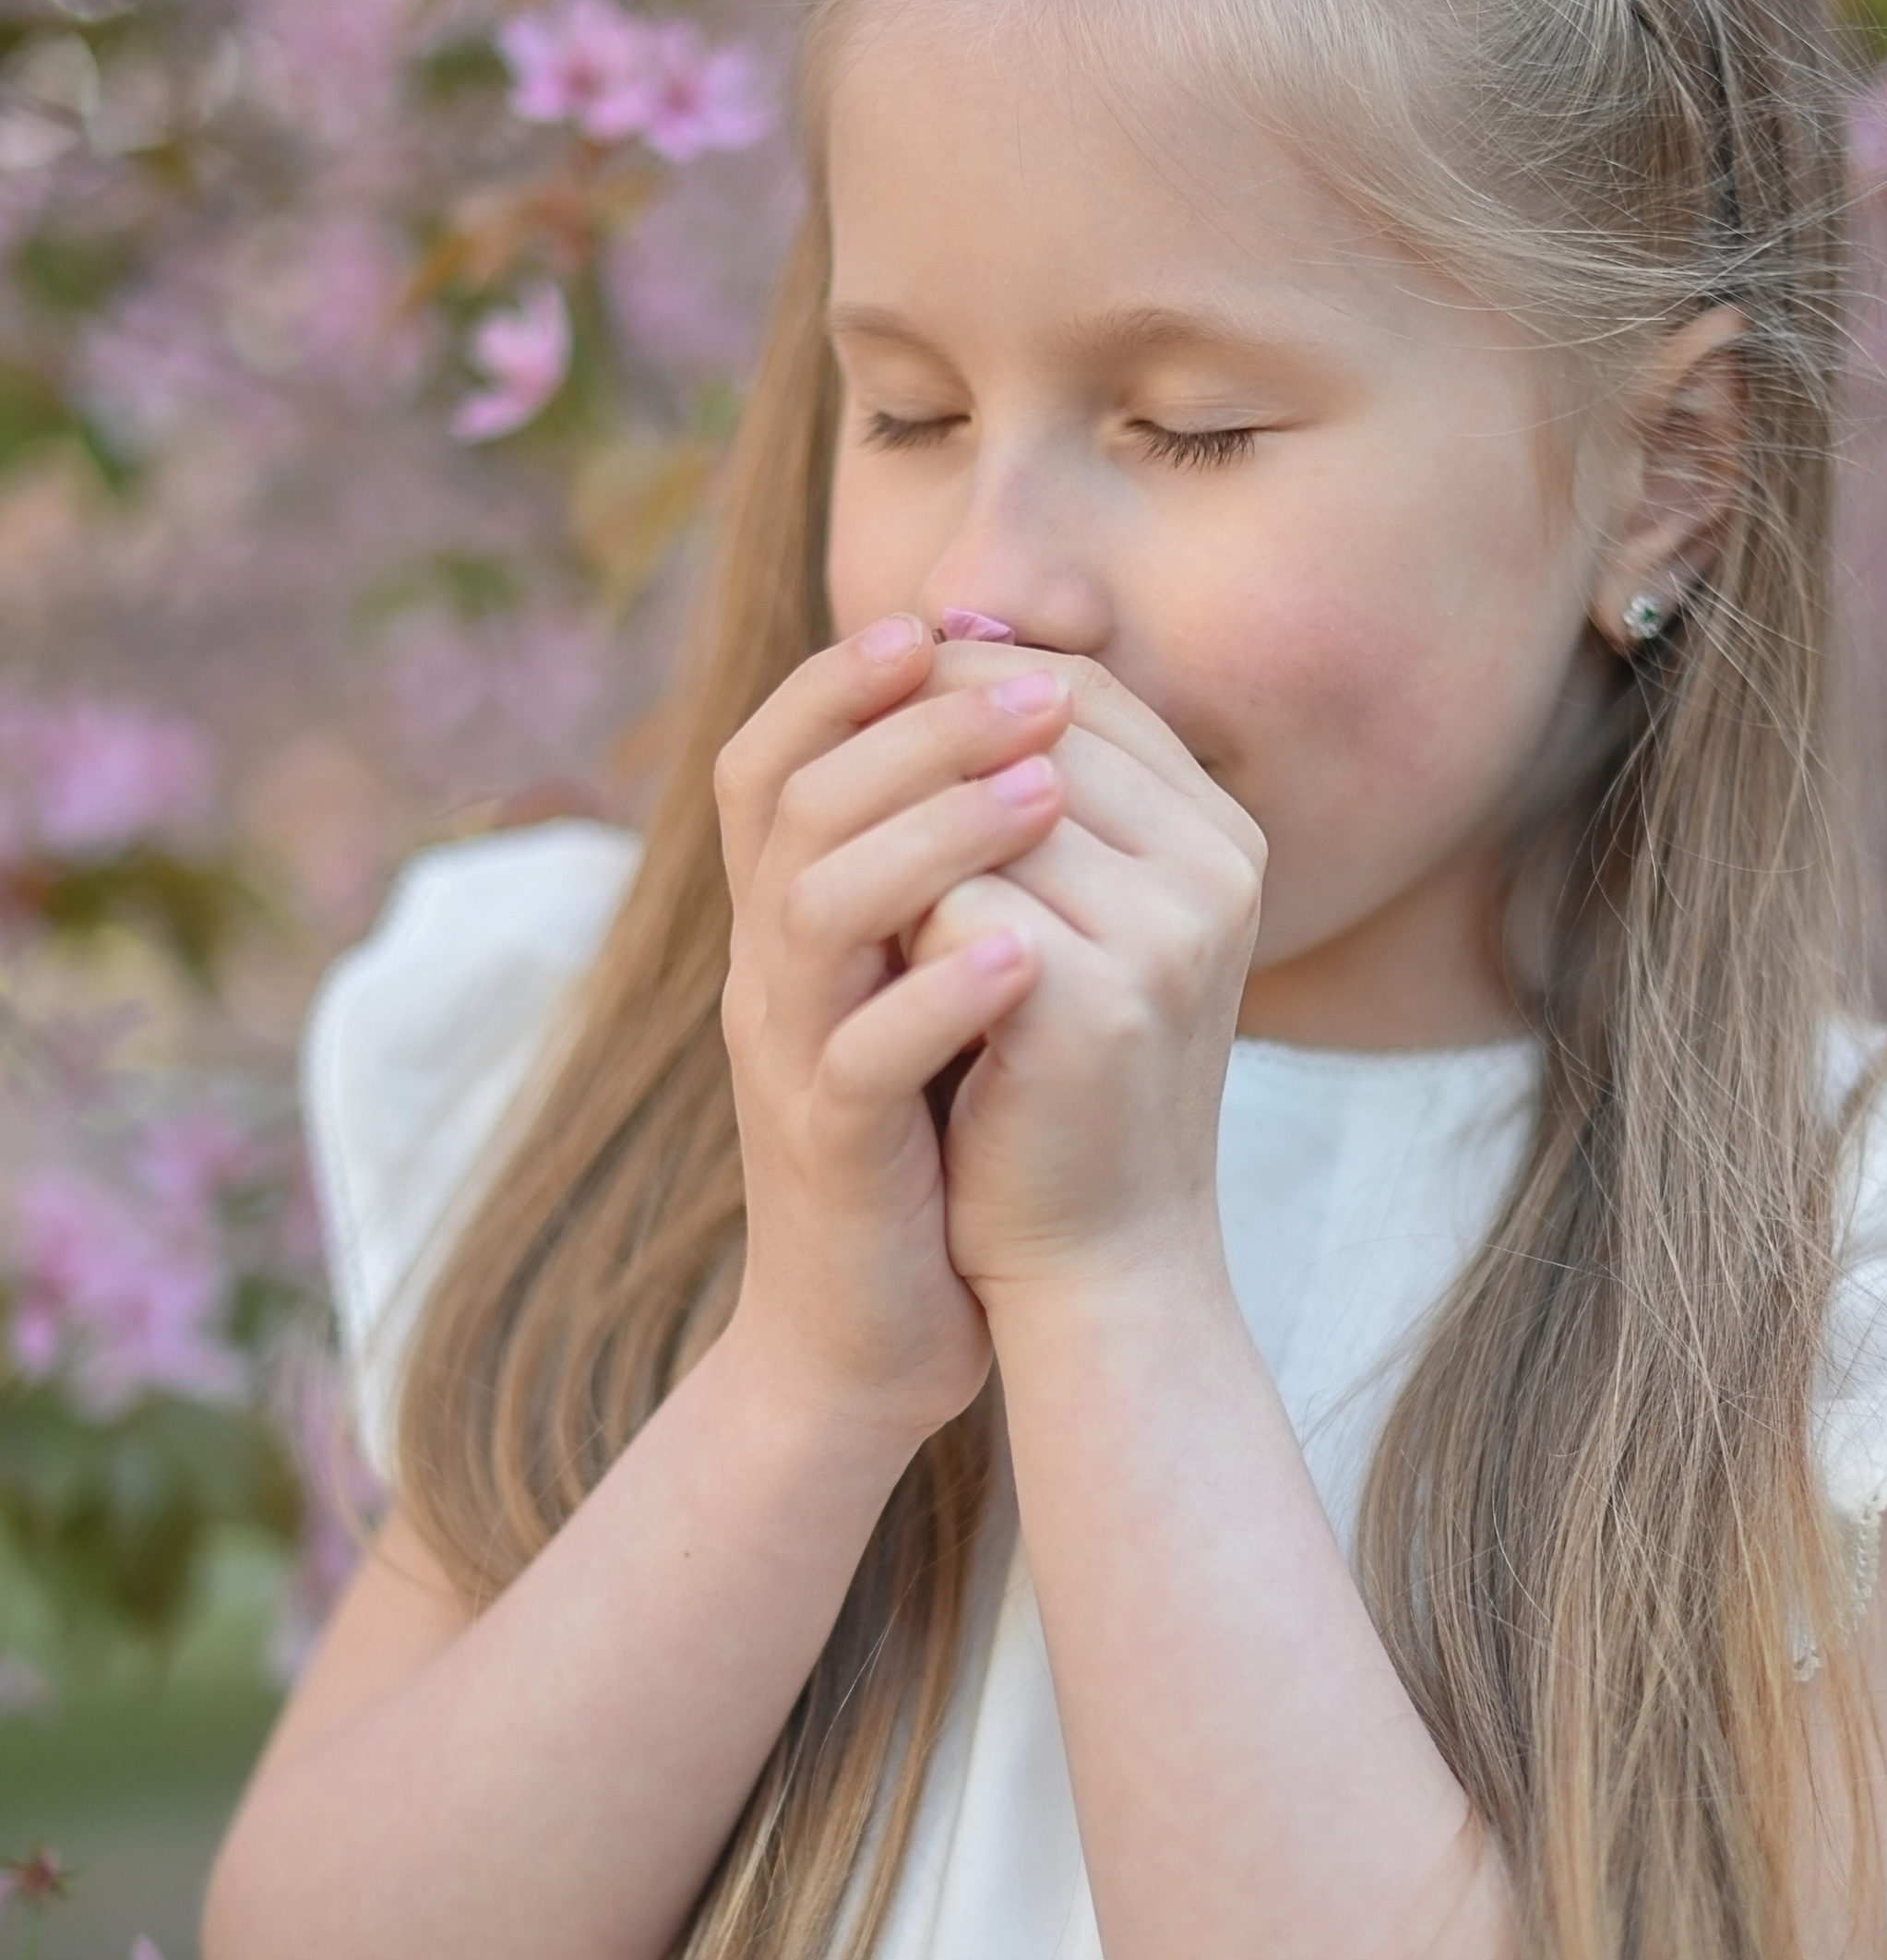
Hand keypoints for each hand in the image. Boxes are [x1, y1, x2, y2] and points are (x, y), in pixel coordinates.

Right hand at [709, 617, 1075, 1440]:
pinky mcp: (829, 1150)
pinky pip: (861, 1053)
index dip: (839, 680)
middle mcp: (767, 975)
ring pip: (813, 905)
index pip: (771, 759)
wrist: (869, 1337)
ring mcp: (787, 1061)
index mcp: (786, 926)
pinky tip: (1023, 956)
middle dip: (917, 728)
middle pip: (797, 802)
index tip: (941, 622)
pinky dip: (939, 996)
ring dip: (933, 833)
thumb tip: (1027, 745)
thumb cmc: (924, 1150)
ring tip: (1046, 792)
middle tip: (1041, 688)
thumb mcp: (918, 992)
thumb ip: (941, 885)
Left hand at [905, 652, 1265, 1302]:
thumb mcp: (1067, 919)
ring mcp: (1171, 934)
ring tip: (867, 927)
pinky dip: (901, 936)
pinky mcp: (1102, 1004)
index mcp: (1222, 836)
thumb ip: (1035, 795)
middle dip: (917, 756)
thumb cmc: (1059, 1090)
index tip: (861, 728)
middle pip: (1027, 726)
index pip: (1074, 687)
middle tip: (831, 821)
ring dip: (897, 850)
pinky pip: (958, 901)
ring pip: (980, 807)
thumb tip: (938, 628)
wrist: (1096, 1265)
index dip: (955, 686)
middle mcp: (1218, 869)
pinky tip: (885, 992)